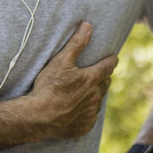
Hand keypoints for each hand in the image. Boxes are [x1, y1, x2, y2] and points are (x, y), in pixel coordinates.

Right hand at [29, 22, 117, 138]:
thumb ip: (76, 44)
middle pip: (105, 84)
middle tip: (100, 74)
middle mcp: (94, 97)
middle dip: (104, 78)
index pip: (107, 67)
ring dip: (95, 95)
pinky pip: (90, 117)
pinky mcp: (84, 126)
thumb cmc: (48, 87)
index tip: (114, 58)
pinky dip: (87, 112)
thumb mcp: (61, 61)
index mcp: (91, 80)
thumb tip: (87, 26)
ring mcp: (90, 113)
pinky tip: (79, 110)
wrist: (38, 116)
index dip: (111, 61)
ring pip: (98, 101)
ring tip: (88, 92)